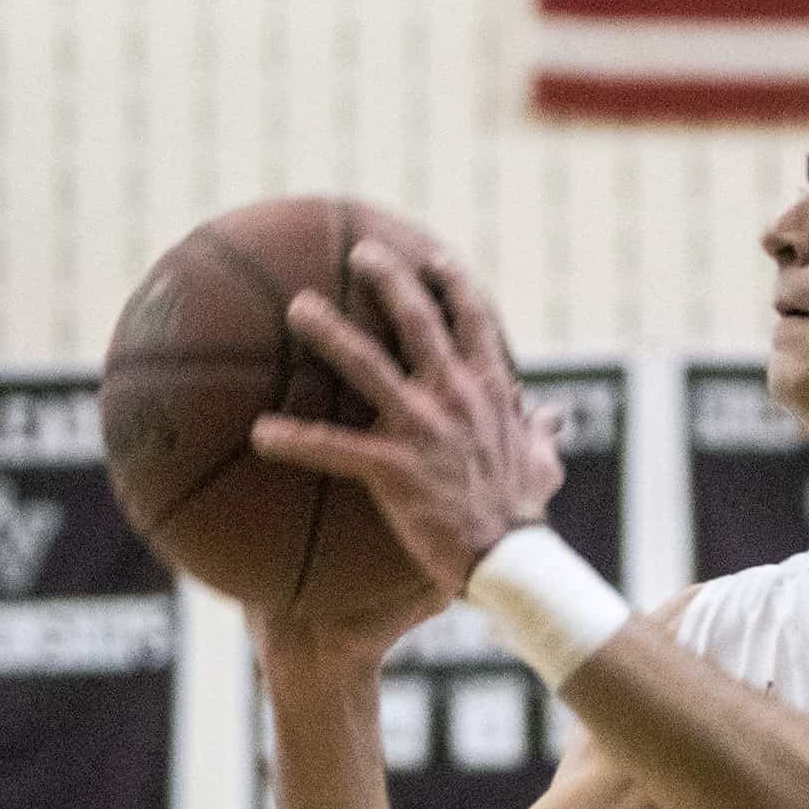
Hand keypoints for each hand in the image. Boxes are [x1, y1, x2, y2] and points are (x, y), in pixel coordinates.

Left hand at [250, 238, 565, 601]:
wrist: (510, 556)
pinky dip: (295, 439)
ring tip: (300, 307)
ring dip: (331, 332)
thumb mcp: (543, 461)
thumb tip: (550, 415)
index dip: (454, 284)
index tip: (433, 258)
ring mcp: (422, 428)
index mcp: (489, 390)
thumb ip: (539, 431)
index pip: (474, 322)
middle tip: (360, 252)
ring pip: (368, 365)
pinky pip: (334, 447)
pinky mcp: (392, 467)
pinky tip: (259, 433)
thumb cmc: (524, 511)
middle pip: (418, 321)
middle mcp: (455, 395)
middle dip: (389, 279)